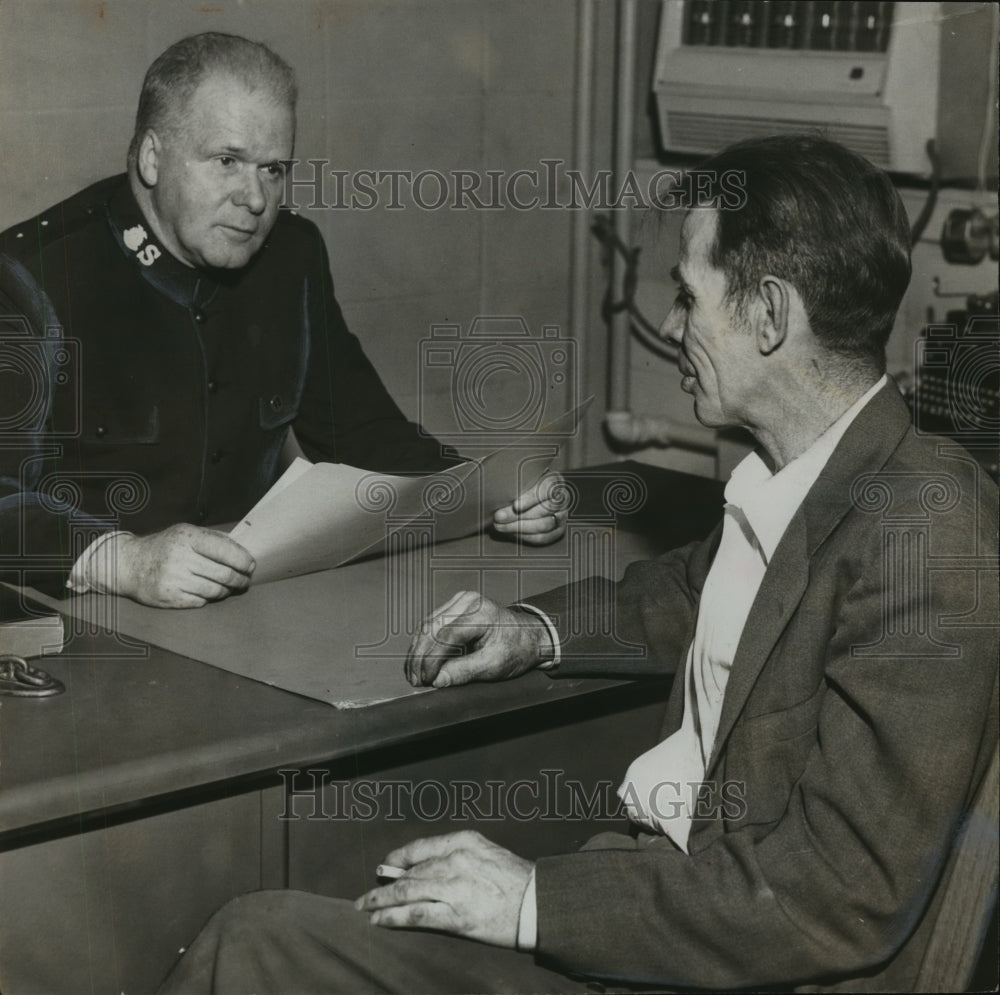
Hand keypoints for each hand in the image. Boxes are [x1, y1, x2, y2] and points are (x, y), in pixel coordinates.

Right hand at [100, 524, 254, 607]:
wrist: (130, 564)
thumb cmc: (165, 547)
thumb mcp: (186, 533)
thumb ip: (214, 539)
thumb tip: (244, 549)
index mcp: (187, 537)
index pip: (225, 551)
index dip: (243, 561)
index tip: (251, 566)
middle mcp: (180, 558)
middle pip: (224, 574)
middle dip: (240, 579)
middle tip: (245, 581)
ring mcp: (174, 579)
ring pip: (215, 590)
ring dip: (227, 590)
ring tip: (228, 587)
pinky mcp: (169, 597)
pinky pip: (201, 601)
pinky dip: (209, 598)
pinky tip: (208, 592)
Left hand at [354, 831, 532, 948]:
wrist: (537, 904)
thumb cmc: (516, 880)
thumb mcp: (486, 853)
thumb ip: (457, 857)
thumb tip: (426, 870)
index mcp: (463, 841)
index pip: (420, 847)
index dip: (398, 858)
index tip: (387, 865)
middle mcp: (454, 861)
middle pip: (411, 872)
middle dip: (386, 884)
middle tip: (368, 893)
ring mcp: (452, 888)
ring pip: (406, 892)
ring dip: (381, 901)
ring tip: (366, 908)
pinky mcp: (454, 916)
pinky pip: (414, 914)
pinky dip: (393, 917)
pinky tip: (380, 920)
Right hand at [406, 590, 552, 687]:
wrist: (527, 636)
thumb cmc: (516, 649)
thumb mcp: (494, 665)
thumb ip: (464, 672)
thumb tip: (437, 680)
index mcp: (482, 613)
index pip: (447, 636)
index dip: (432, 660)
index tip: (426, 680)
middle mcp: (469, 601)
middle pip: (432, 628)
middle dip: (420, 656)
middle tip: (415, 679)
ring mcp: (461, 601)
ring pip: (428, 625)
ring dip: (418, 650)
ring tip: (413, 673)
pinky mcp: (455, 606)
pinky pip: (432, 623)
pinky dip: (423, 642)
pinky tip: (418, 659)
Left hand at [492, 471, 568, 545]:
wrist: (527, 501)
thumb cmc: (522, 487)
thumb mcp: (520, 480)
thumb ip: (514, 483)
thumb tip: (498, 488)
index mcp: (554, 481)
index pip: (546, 488)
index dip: (531, 498)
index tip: (515, 506)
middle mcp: (562, 498)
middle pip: (544, 509)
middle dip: (519, 516)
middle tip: (499, 517)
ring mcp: (562, 515)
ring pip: (544, 525)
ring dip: (519, 527)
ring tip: (500, 526)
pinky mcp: (558, 531)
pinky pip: (544, 537)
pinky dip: (526, 537)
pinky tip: (511, 533)